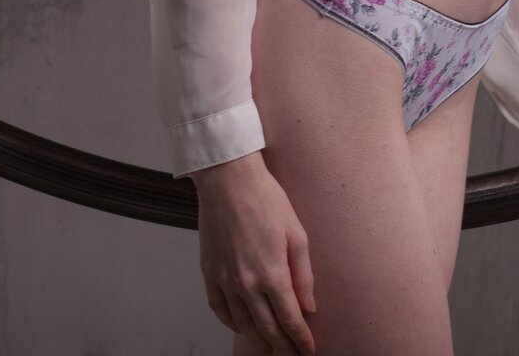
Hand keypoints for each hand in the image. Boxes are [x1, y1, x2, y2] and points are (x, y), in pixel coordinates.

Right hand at [191, 151, 318, 354]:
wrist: (228, 180)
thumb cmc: (266, 199)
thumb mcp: (297, 234)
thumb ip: (304, 275)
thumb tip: (309, 306)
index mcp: (272, 273)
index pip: (290, 320)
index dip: (301, 340)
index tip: (309, 350)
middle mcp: (246, 283)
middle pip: (267, 329)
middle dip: (283, 347)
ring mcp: (224, 280)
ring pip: (243, 324)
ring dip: (259, 340)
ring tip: (272, 349)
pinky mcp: (209, 272)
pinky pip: (219, 309)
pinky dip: (232, 323)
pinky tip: (242, 327)